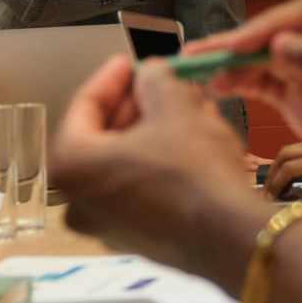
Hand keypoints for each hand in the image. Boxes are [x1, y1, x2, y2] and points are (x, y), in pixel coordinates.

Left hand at [50, 54, 262, 296]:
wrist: (230, 235)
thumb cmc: (195, 174)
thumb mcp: (175, 106)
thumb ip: (154, 79)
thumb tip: (151, 74)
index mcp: (71, 165)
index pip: (84, 106)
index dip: (112, 78)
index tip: (129, 63)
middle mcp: (78, 202)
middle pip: (103, 137)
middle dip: (137, 106)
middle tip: (162, 85)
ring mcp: (106, 226)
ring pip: (125, 163)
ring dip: (153, 133)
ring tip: (187, 111)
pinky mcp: (136, 239)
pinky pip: (139, 189)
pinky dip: (159, 164)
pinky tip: (191, 146)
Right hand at [184, 0, 301, 212]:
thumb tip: (283, 44)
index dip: (268, 27)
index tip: (238, 45)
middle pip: (279, 34)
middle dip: (239, 44)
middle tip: (198, 55)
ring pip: (266, 60)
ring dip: (233, 64)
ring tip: (196, 72)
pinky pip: (267, 86)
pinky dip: (241, 85)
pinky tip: (216, 88)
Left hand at [264, 141, 301, 197]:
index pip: (295, 151)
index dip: (279, 167)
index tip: (273, 186)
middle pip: (286, 152)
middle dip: (272, 171)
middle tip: (266, 191)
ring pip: (285, 158)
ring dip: (272, 178)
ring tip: (268, 196)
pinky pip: (290, 169)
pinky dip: (278, 182)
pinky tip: (277, 195)